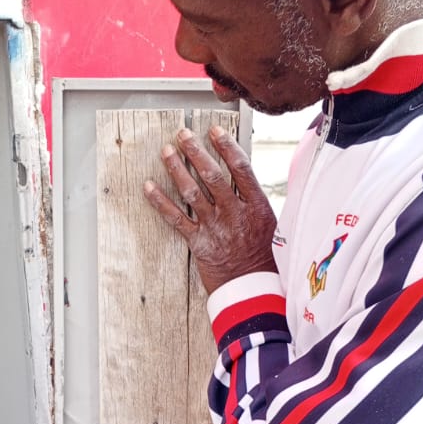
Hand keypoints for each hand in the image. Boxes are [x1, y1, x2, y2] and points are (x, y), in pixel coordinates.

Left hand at [143, 126, 277, 294]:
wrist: (255, 292)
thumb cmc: (266, 261)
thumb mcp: (273, 228)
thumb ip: (256, 203)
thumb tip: (244, 179)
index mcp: (257, 207)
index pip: (241, 168)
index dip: (226, 147)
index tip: (214, 131)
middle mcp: (235, 214)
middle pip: (213, 176)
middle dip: (196, 152)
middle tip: (183, 135)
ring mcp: (216, 228)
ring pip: (193, 192)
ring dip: (177, 169)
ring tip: (167, 152)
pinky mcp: (199, 244)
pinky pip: (176, 219)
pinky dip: (160, 202)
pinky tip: (148, 187)